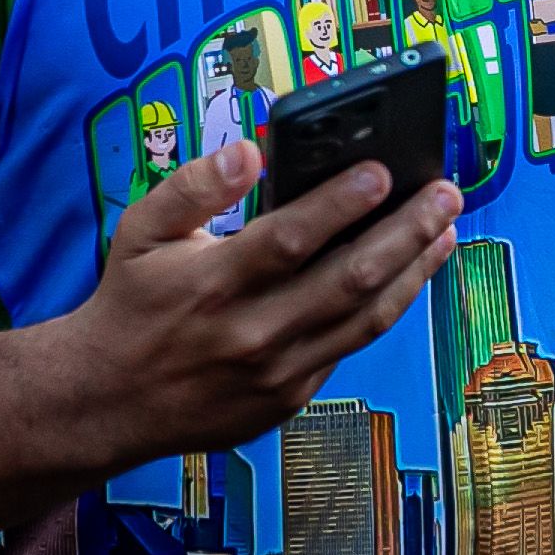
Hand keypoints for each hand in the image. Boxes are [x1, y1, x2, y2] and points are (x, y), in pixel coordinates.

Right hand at [46, 140, 457, 462]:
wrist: (109, 400)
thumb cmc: (131, 304)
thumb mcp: (140, 231)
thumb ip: (194, 186)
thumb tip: (250, 154)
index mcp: (213, 283)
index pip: (290, 238)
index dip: (340, 203)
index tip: (383, 171)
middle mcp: (251, 331)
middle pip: (348, 278)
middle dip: (406, 231)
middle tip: (445, 193)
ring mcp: (276, 372)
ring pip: (365, 319)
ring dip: (413, 271)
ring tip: (445, 230)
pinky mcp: (289, 398)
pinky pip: (349, 347)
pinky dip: (385, 309)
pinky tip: (407, 276)